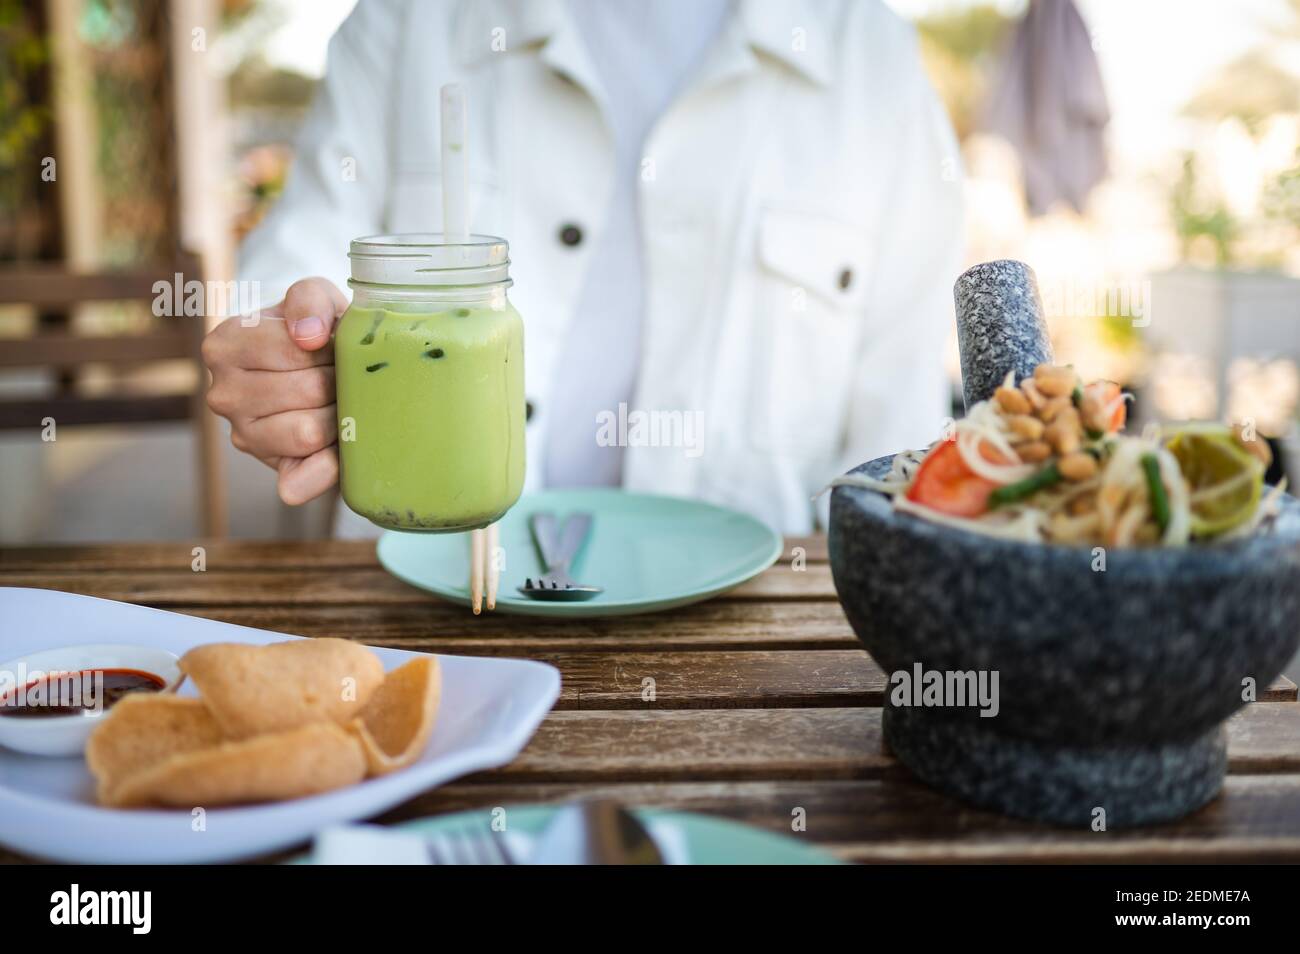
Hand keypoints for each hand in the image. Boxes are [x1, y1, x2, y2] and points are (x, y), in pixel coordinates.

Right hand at [201, 277, 347, 504]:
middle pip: (310, 391)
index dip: (333, 347)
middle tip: (340, 374)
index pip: (298, 351)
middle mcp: (223, 394)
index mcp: (224, 346)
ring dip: (340, 415)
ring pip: (311, 431)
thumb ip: (310, 300)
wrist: (316, 366)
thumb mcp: (313, 296)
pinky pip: (300, 481)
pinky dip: (325, 471)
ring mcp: (242, 436)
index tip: (332, 345)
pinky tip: (339, 451)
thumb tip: (309, 337)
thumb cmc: (315, 328)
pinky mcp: (271, 469)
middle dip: (340, 381)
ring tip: (337, 399)